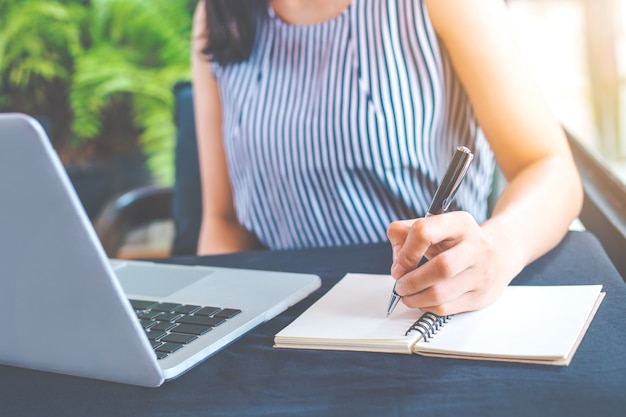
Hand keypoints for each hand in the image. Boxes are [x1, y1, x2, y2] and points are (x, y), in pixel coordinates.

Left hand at [387, 211, 510, 315]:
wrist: (501, 253)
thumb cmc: (460, 241)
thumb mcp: (436, 226)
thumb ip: (406, 233)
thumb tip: (396, 260)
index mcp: (459, 224)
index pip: (424, 232)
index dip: (405, 252)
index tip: (399, 265)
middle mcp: (475, 247)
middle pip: (439, 268)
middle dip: (411, 281)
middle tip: (400, 285)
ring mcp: (481, 274)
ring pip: (441, 293)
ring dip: (415, 298)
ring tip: (407, 295)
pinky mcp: (480, 296)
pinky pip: (446, 308)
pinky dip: (426, 307)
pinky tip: (422, 301)